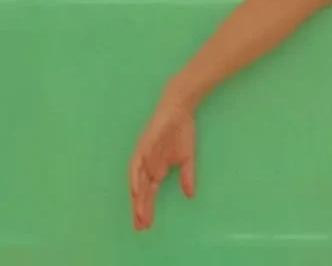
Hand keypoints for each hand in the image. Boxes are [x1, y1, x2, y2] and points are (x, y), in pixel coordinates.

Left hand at [129, 96, 196, 230]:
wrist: (180, 110)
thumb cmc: (182, 132)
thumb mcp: (187, 158)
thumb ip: (187, 176)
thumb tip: (190, 195)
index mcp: (156, 169)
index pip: (149, 193)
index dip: (147, 209)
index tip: (146, 226)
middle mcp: (146, 165)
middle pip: (141, 191)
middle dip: (140, 209)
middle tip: (140, 226)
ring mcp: (143, 156)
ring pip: (138, 181)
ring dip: (137, 197)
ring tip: (138, 213)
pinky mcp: (143, 146)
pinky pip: (137, 164)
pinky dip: (136, 177)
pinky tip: (136, 190)